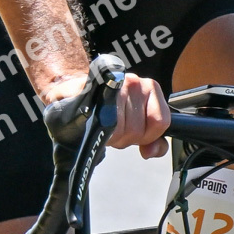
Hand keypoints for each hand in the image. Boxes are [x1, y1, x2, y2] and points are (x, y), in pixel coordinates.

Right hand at [42, 69, 170, 158]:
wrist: (73, 97)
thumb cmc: (106, 111)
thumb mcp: (136, 127)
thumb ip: (152, 141)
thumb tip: (151, 151)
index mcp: (150, 88)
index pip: (160, 121)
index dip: (147, 136)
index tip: (136, 135)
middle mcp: (135, 82)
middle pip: (138, 129)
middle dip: (125, 138)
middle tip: (114, 130)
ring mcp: (115, 84)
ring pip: (121, 129)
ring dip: (111, 136)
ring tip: (105, 126)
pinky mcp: (95, 91)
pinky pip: (105, 119)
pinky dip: (102, 128)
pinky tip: (97, 123)